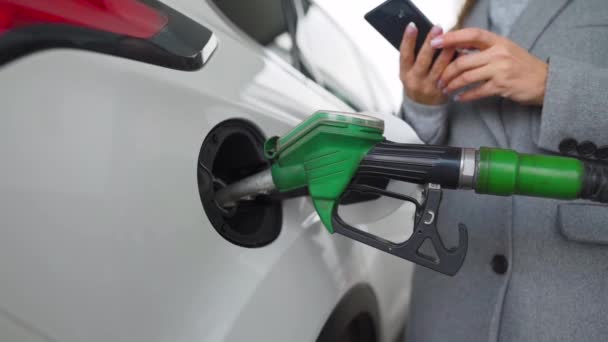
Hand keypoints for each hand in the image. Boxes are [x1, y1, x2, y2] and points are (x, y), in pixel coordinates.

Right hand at [400, 23, 455, 104]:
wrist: (422, 107)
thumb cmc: (417, 82)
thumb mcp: (409, 71)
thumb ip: (414, 57)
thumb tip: (429, 36)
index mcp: (405, 73)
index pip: (404, 55)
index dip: (407, 40)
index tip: (412, 26)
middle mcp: (415, 80)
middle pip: (423, 60)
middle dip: (430, 43)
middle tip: (437, 28)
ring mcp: (429, 86)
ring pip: (440, 68)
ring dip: (447, 52)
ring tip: (453, 39)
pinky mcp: (442, 91)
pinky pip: (451, 75)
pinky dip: (456, 62)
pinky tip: (462, 52)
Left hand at [432, 28, 547, 104]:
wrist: (545, 81)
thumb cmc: (521, 66)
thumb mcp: (505, 50)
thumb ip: (484, 49)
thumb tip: (457, 49)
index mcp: (498, 41)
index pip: (471, 34)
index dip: (451, 37)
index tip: (435, 42)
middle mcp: (499, 53)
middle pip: (462, 60)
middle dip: (446, 71)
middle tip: (438, 79)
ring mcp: (500, 70)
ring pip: (466, 77)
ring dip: (452, 85)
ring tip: (445, 89)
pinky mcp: (501, 86)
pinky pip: (476, 91)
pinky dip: (465, 96)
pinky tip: (459, 98)